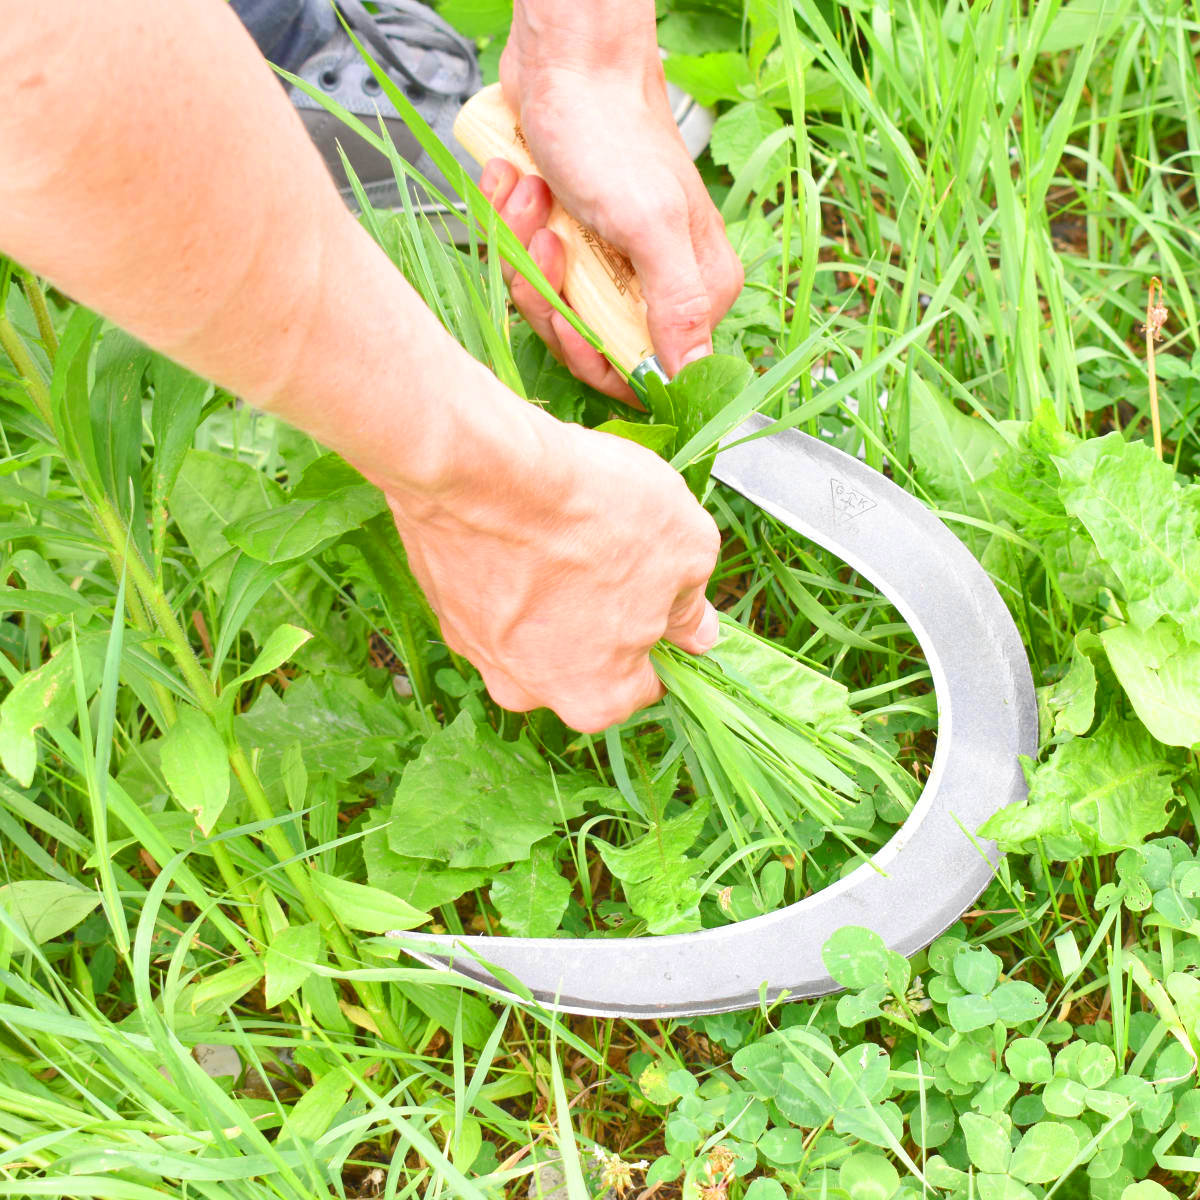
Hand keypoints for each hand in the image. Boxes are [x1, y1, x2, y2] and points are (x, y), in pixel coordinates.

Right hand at [383, 368, 719, 731]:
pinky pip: (492, 595)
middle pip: (585, 659)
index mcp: (597, 698)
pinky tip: (523, 524)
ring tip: (565, 531)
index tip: (664, 591)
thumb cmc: (593, 515)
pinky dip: (509, 568)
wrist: (484, 469)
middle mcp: (528, 691)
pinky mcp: (442, 605)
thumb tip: (696, 632)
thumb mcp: (688, 550)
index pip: (648, 681)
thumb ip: (693, 603)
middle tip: (613, 552)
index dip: (663, 631)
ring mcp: (476, 650)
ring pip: (534, 627)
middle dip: (603, 613)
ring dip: (553, 591)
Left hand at [479, 13, 742, 396]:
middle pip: (588, 342)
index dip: (598, 359)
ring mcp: (609, 265)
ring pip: (550, 305)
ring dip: (525, 252)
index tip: (571, 321)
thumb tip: (690, 379)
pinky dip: (512, 230)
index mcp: (694, 291)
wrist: (565, 61)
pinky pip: (528, 270)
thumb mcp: (650, 226)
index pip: (647, 374)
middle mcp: (656, 284)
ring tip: (534, 198)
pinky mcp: (569, 243)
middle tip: (546, 243)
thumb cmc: (609, 130)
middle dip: (551, 295)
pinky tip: (520, 188)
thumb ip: (676, 307)